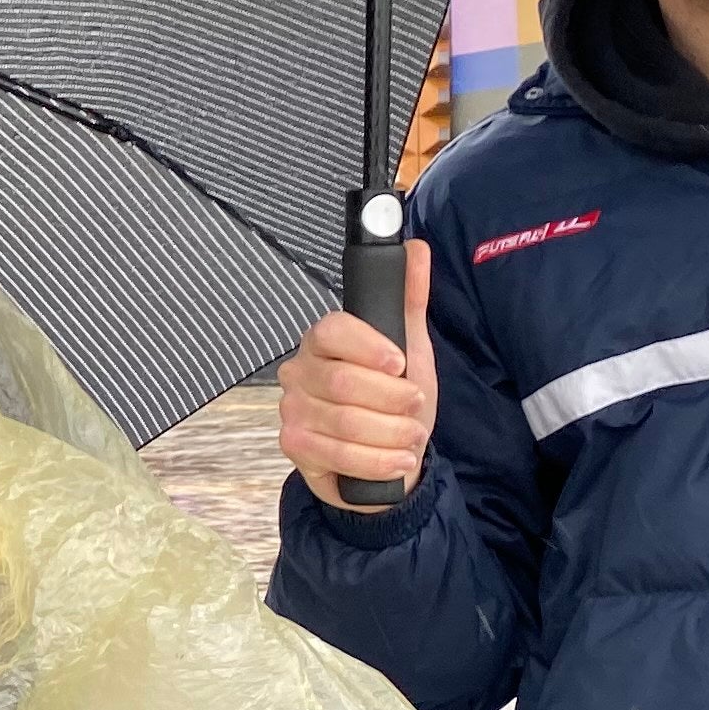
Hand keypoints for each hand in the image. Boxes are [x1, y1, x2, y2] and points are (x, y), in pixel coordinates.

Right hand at [278, 237, 437, 509]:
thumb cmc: (394, 399)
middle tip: (416, 406)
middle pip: (343, 382)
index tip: (400, 363)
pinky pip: (338, 455)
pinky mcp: (295, 447)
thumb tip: (416, 249)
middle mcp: (298, 372)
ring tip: (412, 436)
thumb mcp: (410, 348)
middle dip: (392, 399)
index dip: (369, 347)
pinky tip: (398, 459)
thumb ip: (409, 300)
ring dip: (391, 433)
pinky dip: (378, 460)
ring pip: (345, 422)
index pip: (332, 330)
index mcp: (322, 340)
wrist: (388, 454)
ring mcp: (292, 411)